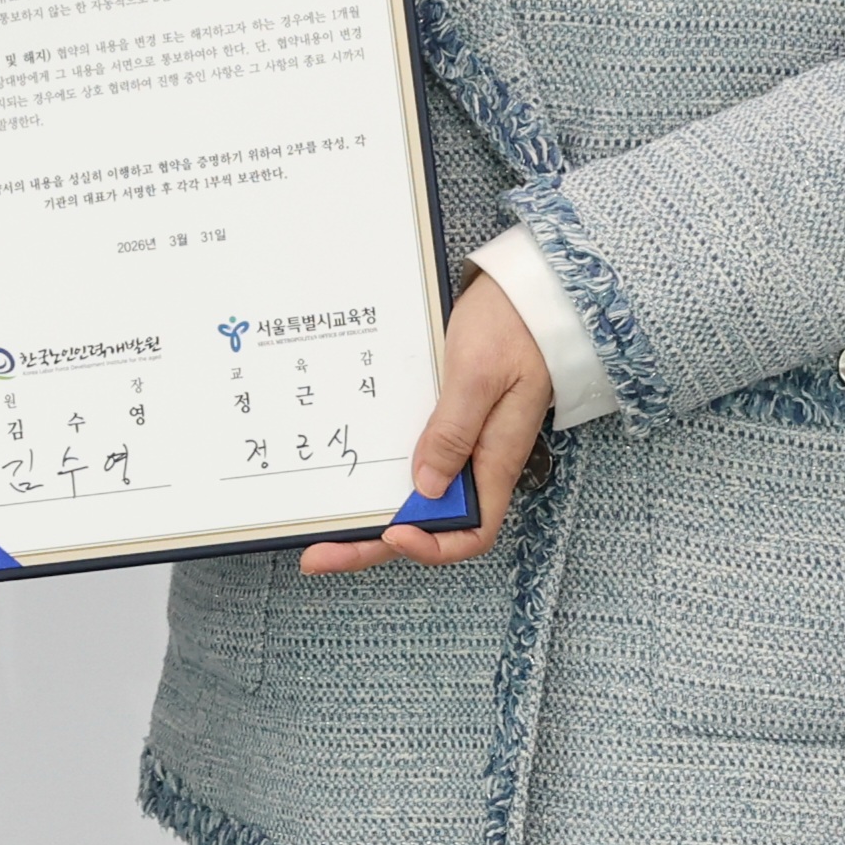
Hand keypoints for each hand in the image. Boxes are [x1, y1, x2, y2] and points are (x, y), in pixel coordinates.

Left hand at [296, 273, 554, 575]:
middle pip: (428, 523)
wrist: (526, 291)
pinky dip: (381, 476)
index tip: (392, 534)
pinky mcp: (447, 423)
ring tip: (321, 528)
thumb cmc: (511, 326)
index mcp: (495, 458)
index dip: (432, 545)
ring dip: (371, 515)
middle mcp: (477, 462)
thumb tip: (426, 487)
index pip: (470, 532)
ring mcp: (461, 444)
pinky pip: (415, 461)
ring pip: (416, 497)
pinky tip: (348, 475)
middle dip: (374, 543)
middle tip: (319, 554)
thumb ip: (454, 430)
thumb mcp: (479, 375)